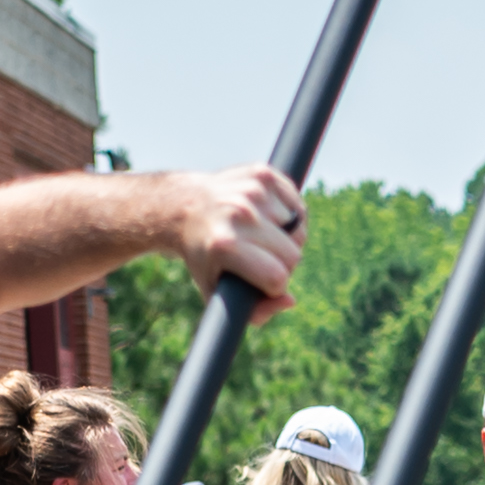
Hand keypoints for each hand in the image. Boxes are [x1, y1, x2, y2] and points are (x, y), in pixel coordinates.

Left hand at [173, 164, 304, 306]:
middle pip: (292, 255)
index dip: (274, 286)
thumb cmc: (205, 255)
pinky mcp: (263, 173)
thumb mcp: (218, 290)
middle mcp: (239, 213)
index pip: (277, 277)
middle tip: (260, 258)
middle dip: (282, 264)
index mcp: (225, 244)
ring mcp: (252, 191)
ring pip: (298, 231)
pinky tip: (268, 219)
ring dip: (285, 239)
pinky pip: (299, 207)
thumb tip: (290, 300)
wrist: (185, 205)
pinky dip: (290, 217)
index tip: (260, 280)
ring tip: (261, 236)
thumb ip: (255, 310)